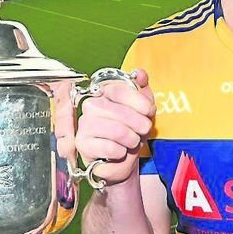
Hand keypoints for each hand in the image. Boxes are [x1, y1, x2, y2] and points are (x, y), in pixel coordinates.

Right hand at [75, 69, 155, 187]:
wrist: (120, 159)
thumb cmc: (131, 131)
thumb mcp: (142, 110)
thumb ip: (143, 90)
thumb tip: (141, 74)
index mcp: (104, 93)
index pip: (119, 90)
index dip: (139, 101)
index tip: (149, 111)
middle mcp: (91, 106)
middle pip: (120, 112)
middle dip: (139, 125)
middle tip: (143, 131)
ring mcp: (84, 124)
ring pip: (117, 131)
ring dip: (132, 140)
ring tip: (131, 142)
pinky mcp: (82, 144)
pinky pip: (111, 148)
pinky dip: (122, 152)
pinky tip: (119, 152)